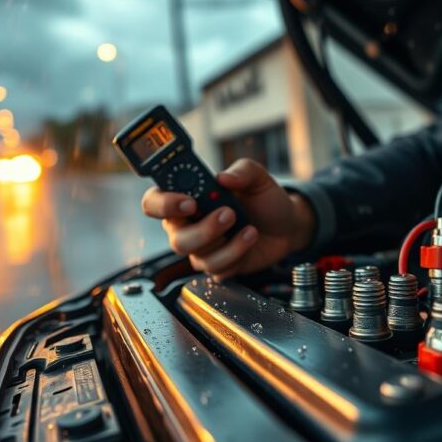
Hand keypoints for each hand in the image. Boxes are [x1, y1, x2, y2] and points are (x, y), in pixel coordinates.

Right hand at [142, 158, 315, 279]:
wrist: (287, 226)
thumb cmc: (264, 199)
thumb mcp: (257, 178)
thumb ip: (241, 171)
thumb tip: (222, 178)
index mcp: (186, 198)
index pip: (154, 203)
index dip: (164, 205)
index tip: (189, 202)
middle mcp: (188, 225)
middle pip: (176, 238)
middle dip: (203, 229)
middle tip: (228, 214)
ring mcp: (203, 249)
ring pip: (198, 257)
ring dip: (226, 244)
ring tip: (249, 228)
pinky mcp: (219, 266)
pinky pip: (218, 270)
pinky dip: (237, 254)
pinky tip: (250, 239)